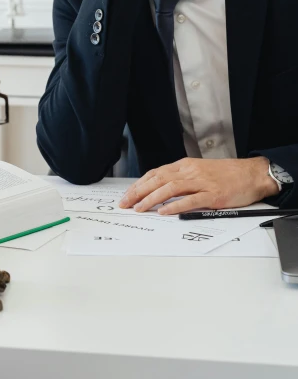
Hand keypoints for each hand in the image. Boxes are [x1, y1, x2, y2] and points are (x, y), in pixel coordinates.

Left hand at [119, 156, 278, 214]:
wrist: (252, 174)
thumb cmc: (227, 174)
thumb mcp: (199, 171)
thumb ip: (181, 179)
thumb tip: (160, 190)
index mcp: (185, 166)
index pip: (155, 173)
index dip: (139, 184)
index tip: (128, 195)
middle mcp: (190, 172)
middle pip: (158, 180)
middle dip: (139, 192)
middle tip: (126, 203)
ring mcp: (201, 183)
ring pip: (170, 188)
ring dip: (152, 199)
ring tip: (139, 208)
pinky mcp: (213, 195)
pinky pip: (191, 200)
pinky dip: (176, 206)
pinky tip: (165, 212)